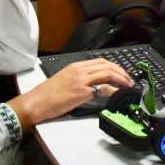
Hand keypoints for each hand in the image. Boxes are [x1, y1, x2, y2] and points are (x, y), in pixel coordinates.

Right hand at [7, 58, 134, 129]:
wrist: (35, 103)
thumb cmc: (46, 96)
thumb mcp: (65, 81)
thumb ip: (80, 80)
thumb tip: (93, 86)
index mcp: (75, 66)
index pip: (100, 61)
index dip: (114, 67)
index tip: (122, 73)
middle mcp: (79, 70)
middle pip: (107, 65)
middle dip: (121, 71)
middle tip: (129, 79)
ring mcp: (81, 79)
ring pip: (108, 73)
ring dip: (121, 78)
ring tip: (128, 85)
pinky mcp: (81, 91)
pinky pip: (103, 87)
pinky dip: (113, 88)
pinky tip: (118, 93)